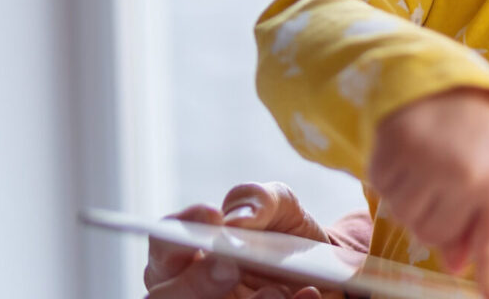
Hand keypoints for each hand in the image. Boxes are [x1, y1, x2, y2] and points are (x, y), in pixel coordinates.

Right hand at [142, 182, 347, 298]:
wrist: (325, 266)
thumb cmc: (284, 232)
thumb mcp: (280, 205)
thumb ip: (257, 199)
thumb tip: (239, 218)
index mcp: (184, 250)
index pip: (163, 241)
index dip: (180, 230)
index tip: (213, 216)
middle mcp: (187, 288)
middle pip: (163, 296)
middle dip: (193, 283)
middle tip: (229, 267)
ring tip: (277, 289)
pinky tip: (308, 294)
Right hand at [369, 88, 488, 298]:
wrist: (447, 82)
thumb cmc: (478, 135)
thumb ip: (482, 223)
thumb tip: (457, 266)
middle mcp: (463, 174)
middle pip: (434, 235)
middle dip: (436, 217)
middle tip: (447, 183)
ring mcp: (424, 162)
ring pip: (406, 217)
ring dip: (412, 199)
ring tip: (430, 165)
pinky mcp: (390, 150)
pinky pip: (382, 191)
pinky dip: (391, 180)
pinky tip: (409, 156)